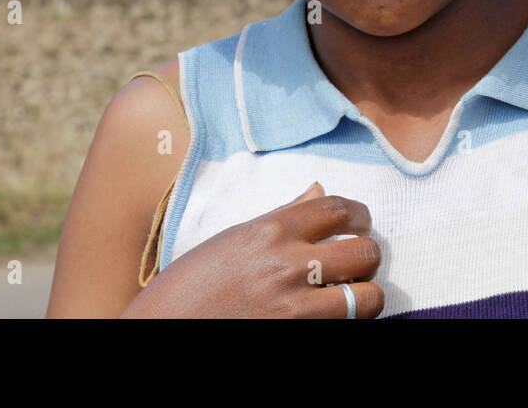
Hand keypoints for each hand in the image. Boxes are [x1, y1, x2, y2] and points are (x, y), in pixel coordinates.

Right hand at [121, 182, 383, 317]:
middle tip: (355, 265)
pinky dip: (345, 323)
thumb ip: (282, 217)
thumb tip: (318, 190)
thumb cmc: (190, 288)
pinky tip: (329, 319)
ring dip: (365, 296)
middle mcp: (287, 265)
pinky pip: (344, 327)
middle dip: (367, 258)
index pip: (339, 208)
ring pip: (369, 297)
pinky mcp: (297, 336)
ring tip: (349, 297)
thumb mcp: (232, 241)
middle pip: (365, 251)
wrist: (159, 332)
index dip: (360, 215)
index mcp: (269, 231)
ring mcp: (294, 308)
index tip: (360, 224)